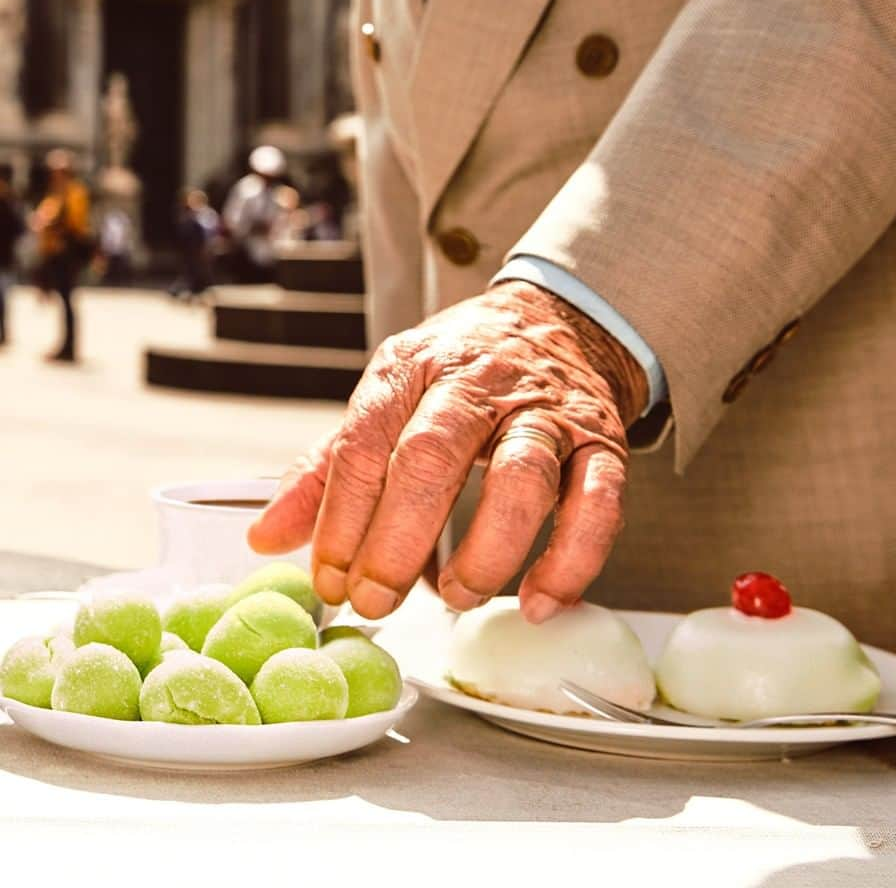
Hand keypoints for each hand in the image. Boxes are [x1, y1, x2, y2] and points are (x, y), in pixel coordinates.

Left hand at [248, 281, 648, 622]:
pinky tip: (543, 600)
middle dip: (397, 541)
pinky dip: (573, 559)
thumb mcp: (388, 398)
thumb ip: (330, 467)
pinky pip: (598, 502)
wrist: (555, 320)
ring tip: (455, 596)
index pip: (366, 444)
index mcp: (413, 368)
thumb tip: (267, 536)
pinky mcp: (602, 440)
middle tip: (375, 601)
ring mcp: (546, 411)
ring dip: (487, 552)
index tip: (330, 580)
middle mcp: (480, 382)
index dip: (342, 520)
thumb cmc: (462, 370)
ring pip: (522, 478)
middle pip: (434, 458)